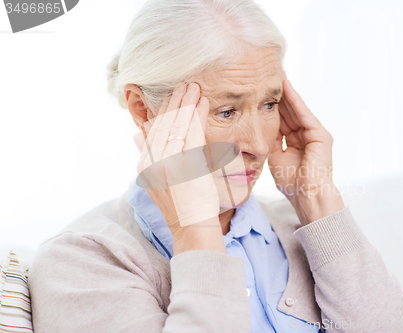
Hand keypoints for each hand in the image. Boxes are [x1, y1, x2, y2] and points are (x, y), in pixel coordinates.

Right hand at [133, 82, 225, 253]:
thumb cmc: (180, 205)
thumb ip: (148, 156)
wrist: (191, 228)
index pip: (153, 130)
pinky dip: (197, 115)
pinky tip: (202, 103)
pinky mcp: (184, 165)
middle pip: (163, 124)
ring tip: (195, 88)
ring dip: (187, 104)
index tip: (172, 96)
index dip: (163, 111)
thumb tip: (137, 133)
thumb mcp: (158, 181)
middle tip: (185, 84)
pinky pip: (191, 133)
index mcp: (145, 164)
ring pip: (177, 125)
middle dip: (175, 102)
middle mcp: (152, 162)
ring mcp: (167, 164)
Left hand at [268, 78, 344, 225]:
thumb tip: (257, 129)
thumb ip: (270, 142)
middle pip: (288, 112)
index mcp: (294, 143)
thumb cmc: (292, 184)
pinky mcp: (321, 135)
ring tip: (275, 74)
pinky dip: (295, 100)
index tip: (257, 92)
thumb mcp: (275, 158)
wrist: (308, 196)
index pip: (280, 120)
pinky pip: (304, 114)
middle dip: (277, 95)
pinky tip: (285, 86)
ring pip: (296, 110)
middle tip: (265, 75)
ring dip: (285, 92)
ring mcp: (314, 134)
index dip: (270, 107)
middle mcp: (305, 136)